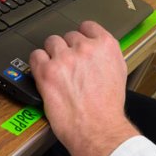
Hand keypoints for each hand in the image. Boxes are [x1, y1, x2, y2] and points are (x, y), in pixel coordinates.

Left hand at [30, 21, 138, 155]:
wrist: (98, 129)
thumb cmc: (109, 107)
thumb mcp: (119, 72)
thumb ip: (107, 56)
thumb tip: (97, 50)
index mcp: (106, 45)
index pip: (87, 26)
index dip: (82, 36)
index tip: (78, 43)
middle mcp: (85, 47)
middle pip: (68, 35)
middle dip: (68, 49)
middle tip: (69, 66)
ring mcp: (65, 58)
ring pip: (51, 42)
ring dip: (52, 54)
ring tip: (56, 70)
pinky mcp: (47, 71)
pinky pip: (36, 56)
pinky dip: (38, 63)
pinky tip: (44, 73)